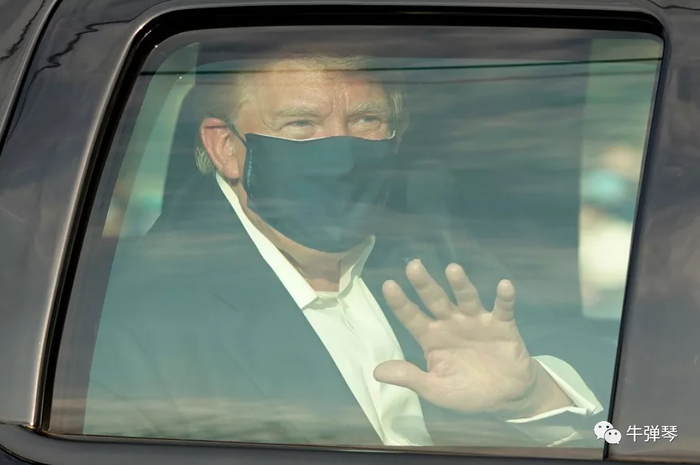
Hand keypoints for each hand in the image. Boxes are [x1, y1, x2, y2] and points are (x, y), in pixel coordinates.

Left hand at [374, 260, 571, 417]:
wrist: (506, 396)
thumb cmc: (466, 390)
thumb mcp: (434, 389)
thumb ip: (410, 378)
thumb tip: (376, 372)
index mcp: (432, 337)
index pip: (412, 317)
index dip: (400, 303)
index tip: (388, 285)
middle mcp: (451, 323)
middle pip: (435, 300)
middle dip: (424, 284)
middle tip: (413, 266)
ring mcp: (477, 322)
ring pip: (467, 299)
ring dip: (460, 285)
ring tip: (452, 269)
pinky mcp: (502, 325)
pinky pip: (503, 309)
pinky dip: (504, 298)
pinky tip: (504, 285)